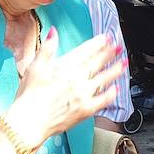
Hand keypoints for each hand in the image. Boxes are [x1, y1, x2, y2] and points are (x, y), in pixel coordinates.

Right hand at [4, 29, 125, 147]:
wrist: (30, 121)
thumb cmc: (29, 96)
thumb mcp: (34, 67)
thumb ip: (47, 48)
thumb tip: (54, 32)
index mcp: (65, 66)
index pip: (86, 50)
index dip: (98, 43)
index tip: (106, 37)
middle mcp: (78, 79)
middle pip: (98, 62)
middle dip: (109, 53)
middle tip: (118, 46)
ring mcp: (84, 94)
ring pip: (104, 79)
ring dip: (115, 70)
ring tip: (124, 63)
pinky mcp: (86, 110)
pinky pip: (103, 100)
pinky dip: (112, 94)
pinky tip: (117, 89)